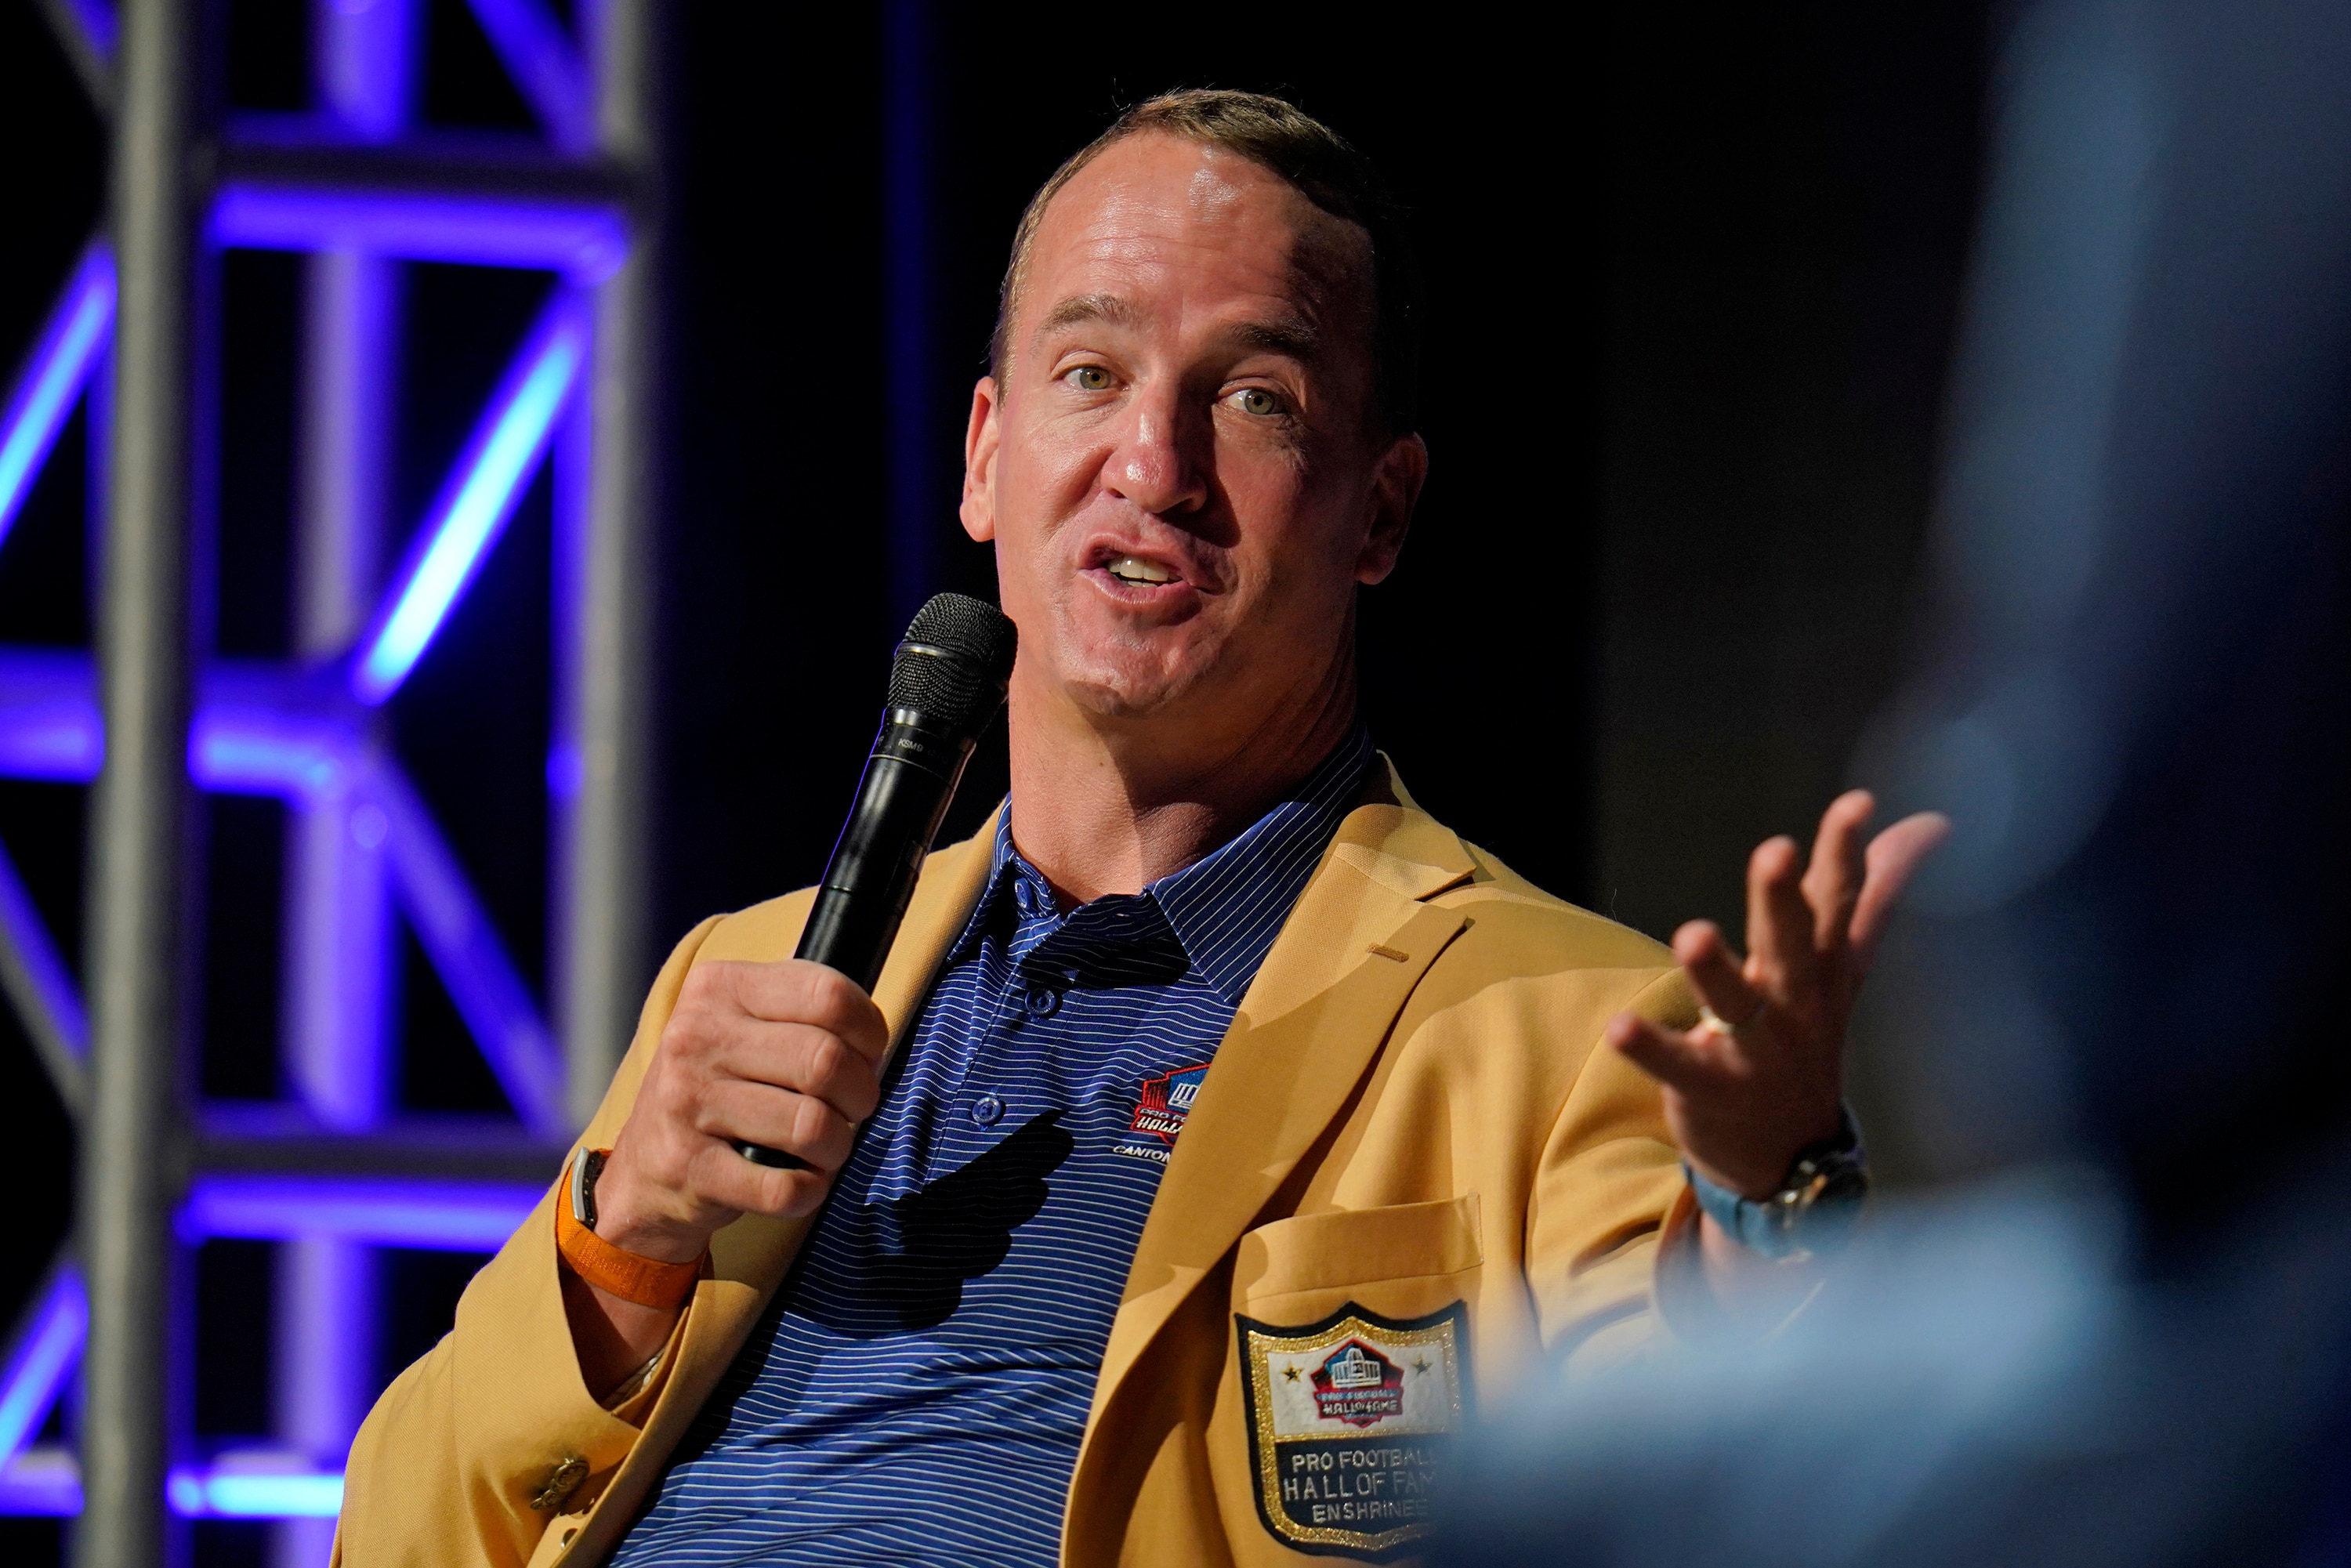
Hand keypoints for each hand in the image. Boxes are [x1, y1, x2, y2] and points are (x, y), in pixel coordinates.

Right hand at [593, 959, 888, 1262]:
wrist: (643, 1171)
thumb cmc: (720, 1088)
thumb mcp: (746, 1024)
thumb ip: (804, 1010)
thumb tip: (872, 1034)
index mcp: (719, 988)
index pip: (829, 994)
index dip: (869, 1031)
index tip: (867, 1054)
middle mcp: (696, 1037)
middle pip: (825, 1060)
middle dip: (860, 1094)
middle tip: (852, 1109)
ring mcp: (686, 1102)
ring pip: (812, 1126)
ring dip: (837, 1147)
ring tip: (823, 1147)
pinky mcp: (688, 1166)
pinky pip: (784, 1187)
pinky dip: (809, 1190)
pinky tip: (798, 1180)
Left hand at [1608, 791, 1949, 1197]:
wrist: (1791, 1157)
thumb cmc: (1806, 1035)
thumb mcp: (1841, 967)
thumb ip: (1873, 893)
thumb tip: (1933, 824)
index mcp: (1821, 969)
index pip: (1839, 904)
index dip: (1846, 855)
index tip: (1855, 806)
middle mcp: (1794, 1005)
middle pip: (1790, 945)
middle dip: (1783, 899)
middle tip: (1776, 853)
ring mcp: (1756, 1051)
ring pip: (1735, 1006)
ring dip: (1714, 970)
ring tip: (1692, 934)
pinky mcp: (1709, 1089)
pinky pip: (1678, 1067)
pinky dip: (1650, 1048)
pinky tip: (1619, 1026)